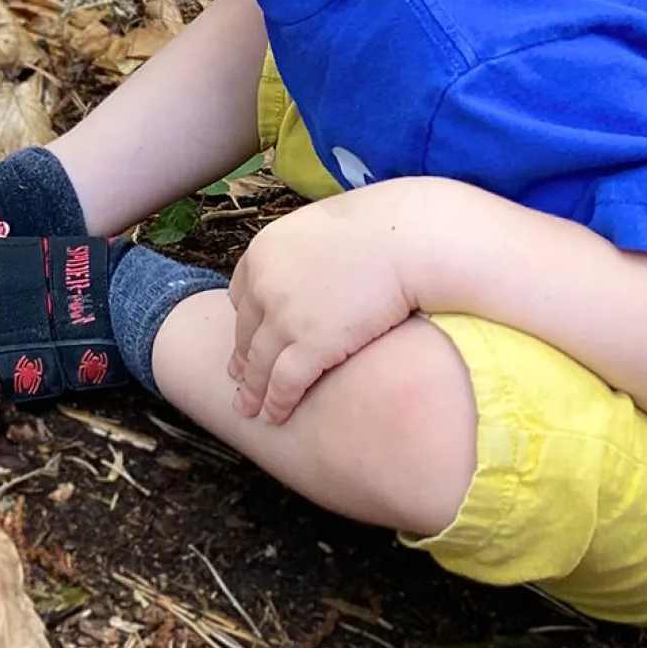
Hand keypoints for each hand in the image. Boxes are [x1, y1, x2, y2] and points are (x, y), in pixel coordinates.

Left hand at [226, 186, 420, 423]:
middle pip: (246, 331)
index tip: (245, 340)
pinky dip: (277, 402)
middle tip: (239, 380)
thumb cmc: (381, 230)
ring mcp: (284, 316)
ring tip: (249, 409)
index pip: (241, 295)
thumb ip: (303, 253)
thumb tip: (312, 268)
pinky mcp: (310, 344)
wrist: (407, 239)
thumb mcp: (322, 230)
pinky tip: (274, 417)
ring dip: (253, 390)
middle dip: (243, 358)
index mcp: (263, 252)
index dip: (245, 321)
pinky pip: (284, 382)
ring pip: (258, 364)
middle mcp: (264, 284)